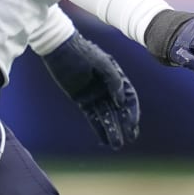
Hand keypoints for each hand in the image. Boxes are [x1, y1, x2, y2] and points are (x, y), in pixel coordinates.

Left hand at [40, 34, 139, 149]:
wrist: (60, 49)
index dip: (132, 112)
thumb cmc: (82, 52)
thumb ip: (114, 81)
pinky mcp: (82, 100)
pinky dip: (99, 128)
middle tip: (130, 138)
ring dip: (112, 130)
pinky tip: (104, 140)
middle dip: (125, 125)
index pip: (129, 98)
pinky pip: (92, 117)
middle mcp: (108, 88)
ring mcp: (95, 95)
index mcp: (116, 77)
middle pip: (119, 110)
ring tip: (117, 145)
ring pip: (106, 116)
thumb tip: (121, 102)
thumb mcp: (102, 64)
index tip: (133, 125)